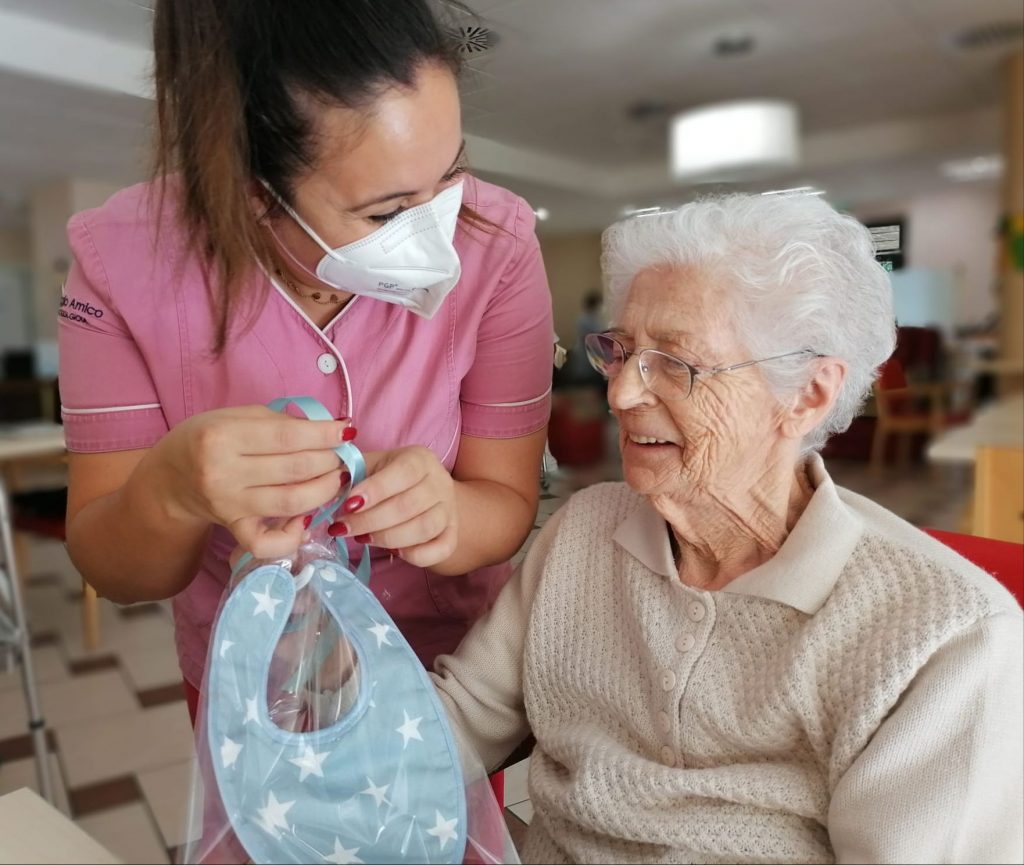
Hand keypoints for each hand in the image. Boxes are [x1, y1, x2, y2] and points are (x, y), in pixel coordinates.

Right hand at [150, 405, 352, 557]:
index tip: (347, 430)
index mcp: (223, 437)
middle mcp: (223, 473)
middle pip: (295, 469)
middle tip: (343, 454)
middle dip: (330, 460)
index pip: (287, 437)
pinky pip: (267, 542)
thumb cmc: (208, 439)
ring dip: (325, 491)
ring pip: (291, 503)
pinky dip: (294, 535)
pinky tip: (308, 519)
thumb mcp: (235, 416)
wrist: (170, 478)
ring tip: (337, 478)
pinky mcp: (233, 529)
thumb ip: (279, 421)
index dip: (324, 434)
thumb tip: (326, 429)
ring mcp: (229, 505)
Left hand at [329, 445, 457, 568]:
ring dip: (388, 538)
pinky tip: (394, 551)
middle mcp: (439, 482)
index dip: (375, 490)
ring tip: (363, 538)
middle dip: (370, 521)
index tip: (348, 505)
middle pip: (409, 505)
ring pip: (424, 528)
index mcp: (419, 459)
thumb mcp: (371, 466)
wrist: (427, 492)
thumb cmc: (389, 478)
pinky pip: (440, 549)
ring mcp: (449, 509)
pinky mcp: (453, 533)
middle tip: (343, 528)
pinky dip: (416, 555)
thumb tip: (325, 485)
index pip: (403, 472)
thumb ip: (350, 474)